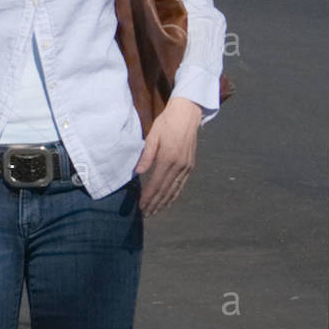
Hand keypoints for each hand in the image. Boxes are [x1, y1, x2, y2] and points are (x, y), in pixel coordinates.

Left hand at [135, 96, 201, 216]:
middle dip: (155, 203)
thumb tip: (138, 172)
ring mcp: (186, 166)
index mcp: (168, 158)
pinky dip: (174, 195)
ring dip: (164, 202)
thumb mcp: (152, 136)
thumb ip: (146, 155)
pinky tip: (168, 201)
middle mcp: (179, 165)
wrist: (187, 114)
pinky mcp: (190, 165)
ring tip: (155, 211)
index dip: (148, 197)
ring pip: (174, 190)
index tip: (141, 206)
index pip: (156, 183)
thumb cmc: (166, 123)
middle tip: (146, 213)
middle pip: (165, 190)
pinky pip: (181, 184)